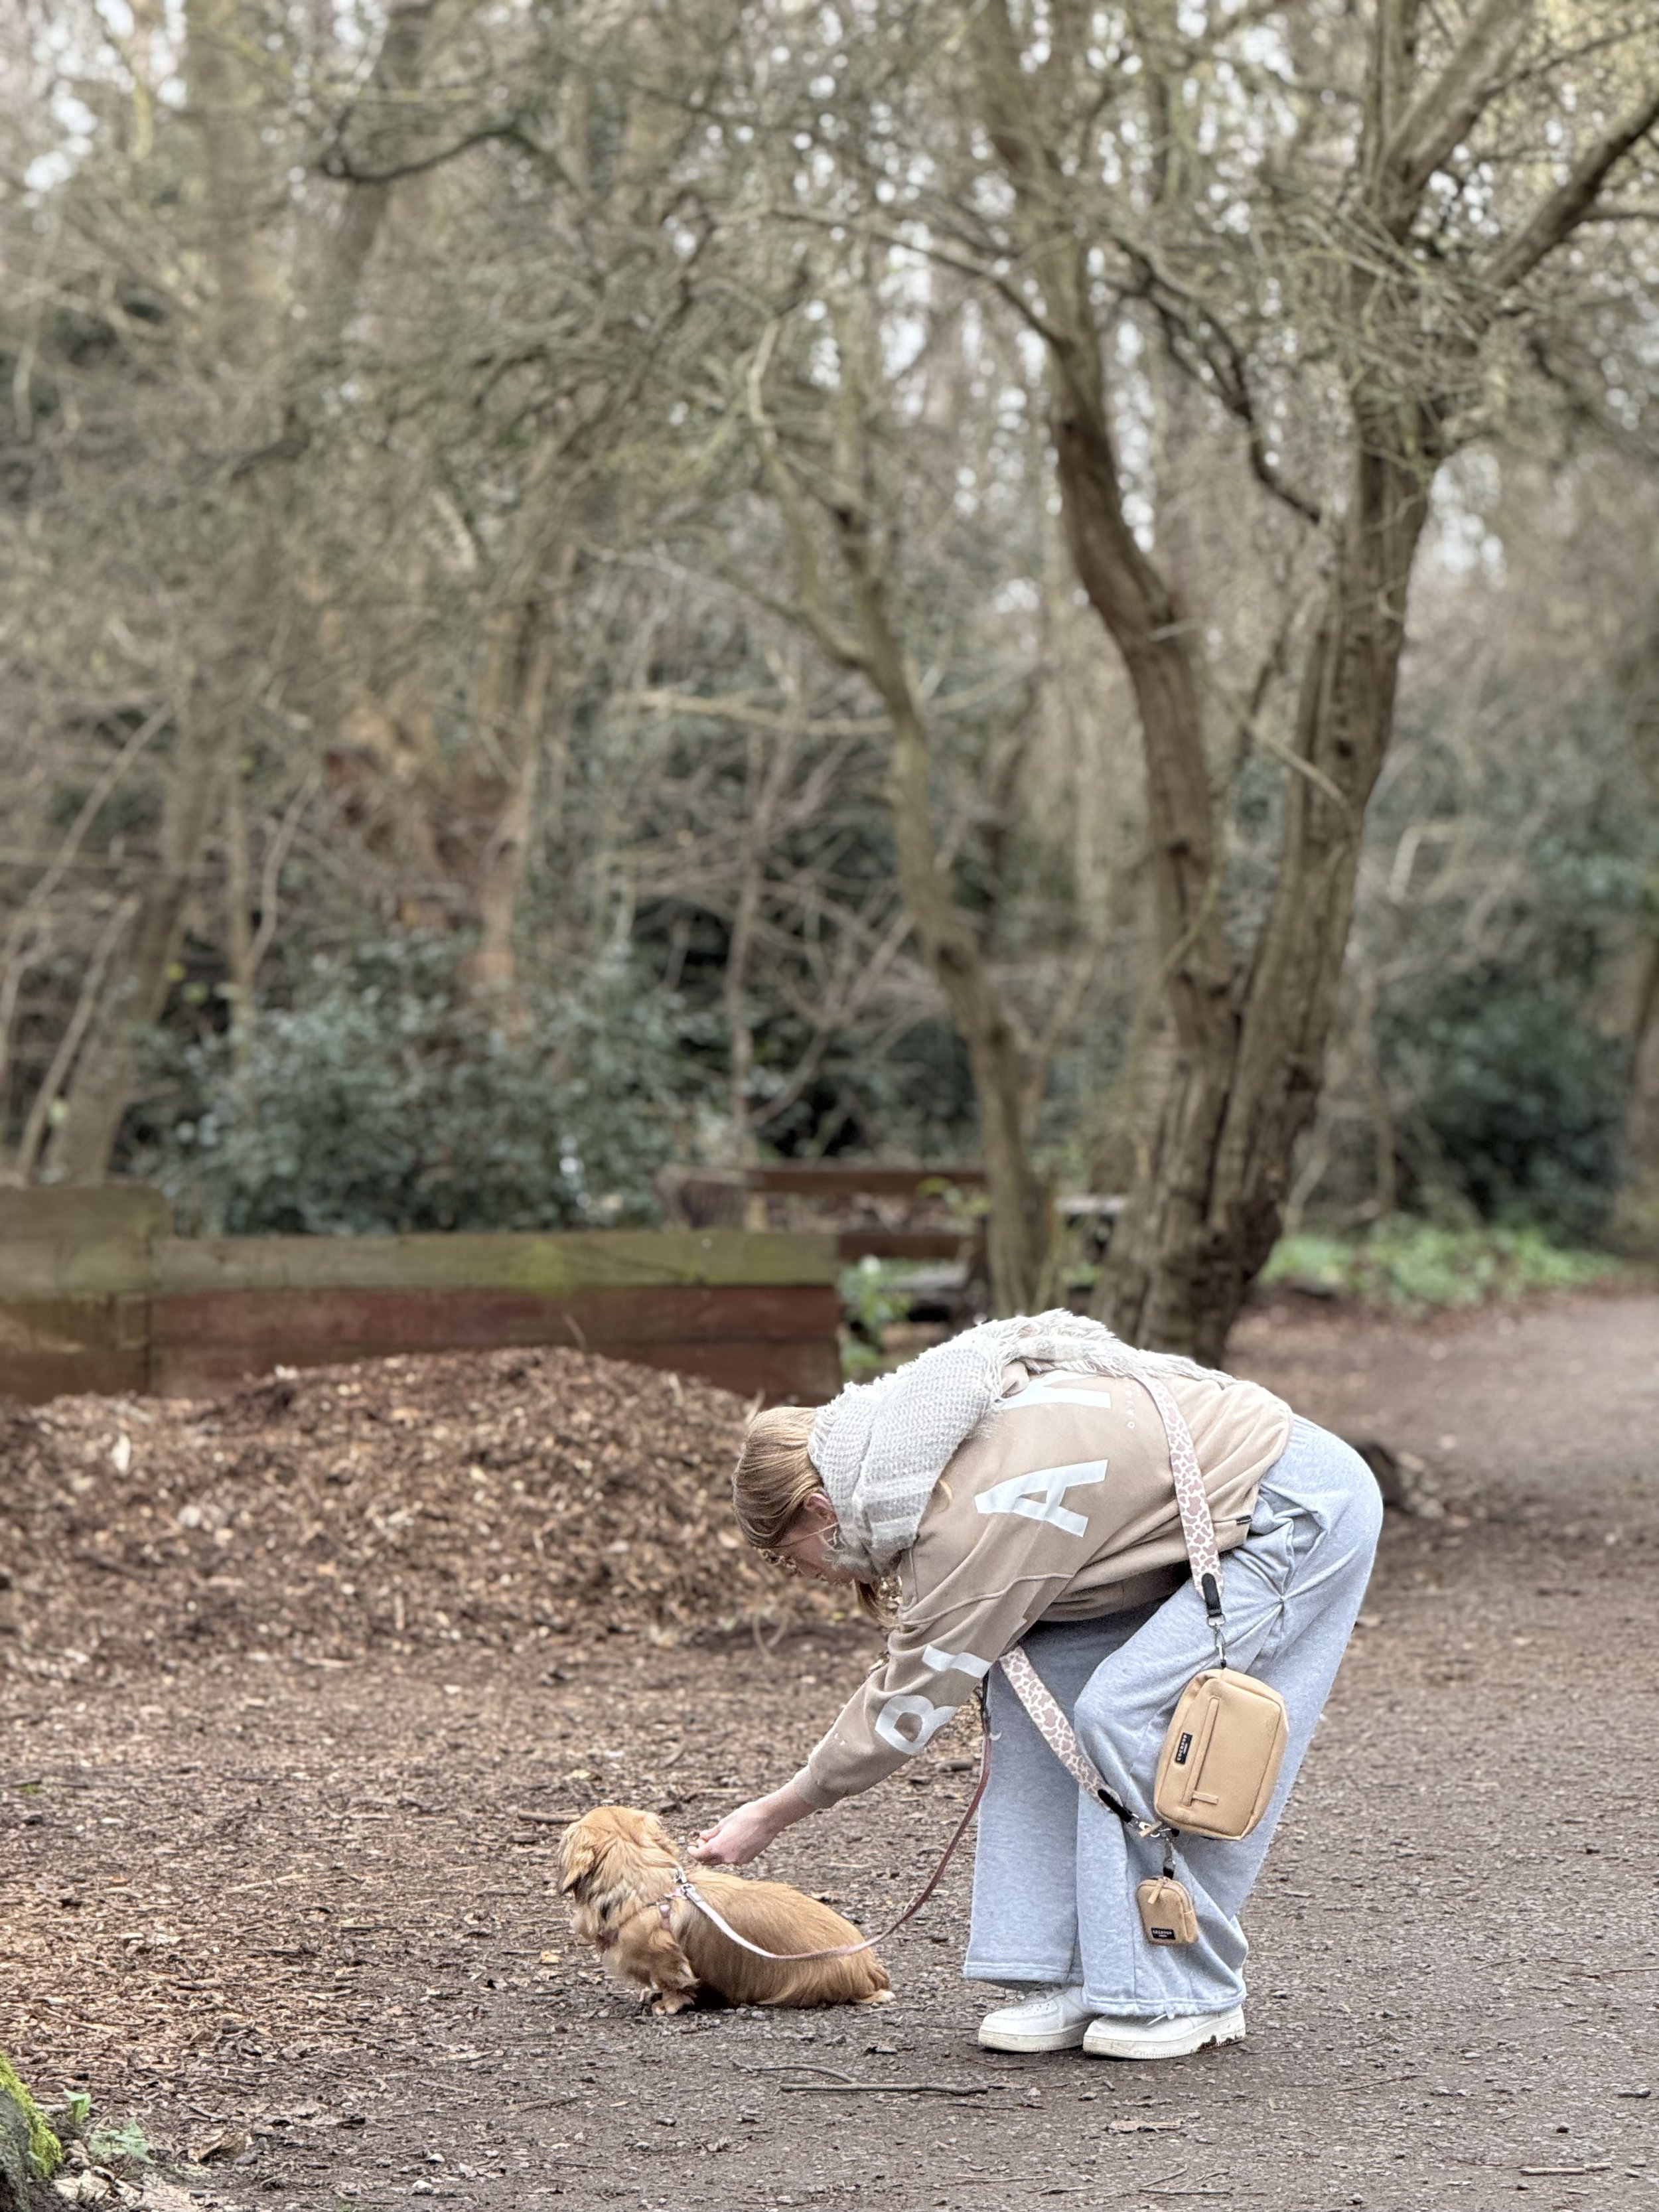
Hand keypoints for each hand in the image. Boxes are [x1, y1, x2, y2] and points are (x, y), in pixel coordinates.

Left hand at [688, 1783, 810, 1866]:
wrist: (768, 1818)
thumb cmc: (746, 1816)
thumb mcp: (725, 1822)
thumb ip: (712, 1833)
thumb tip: (701, 1837)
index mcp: (719, 1847)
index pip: (699, 1856)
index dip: (693, 1852)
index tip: (690, 1847)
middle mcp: (728, 1858)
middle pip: (709, 1861)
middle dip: (703, 1853)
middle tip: (702, 1841)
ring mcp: (738, 1860)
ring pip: (721, 1860)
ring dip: (715, 1852)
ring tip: (716, 1839)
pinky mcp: (747, 1859)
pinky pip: (732, 1859)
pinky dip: (727, 1853)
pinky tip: (729, 1841)